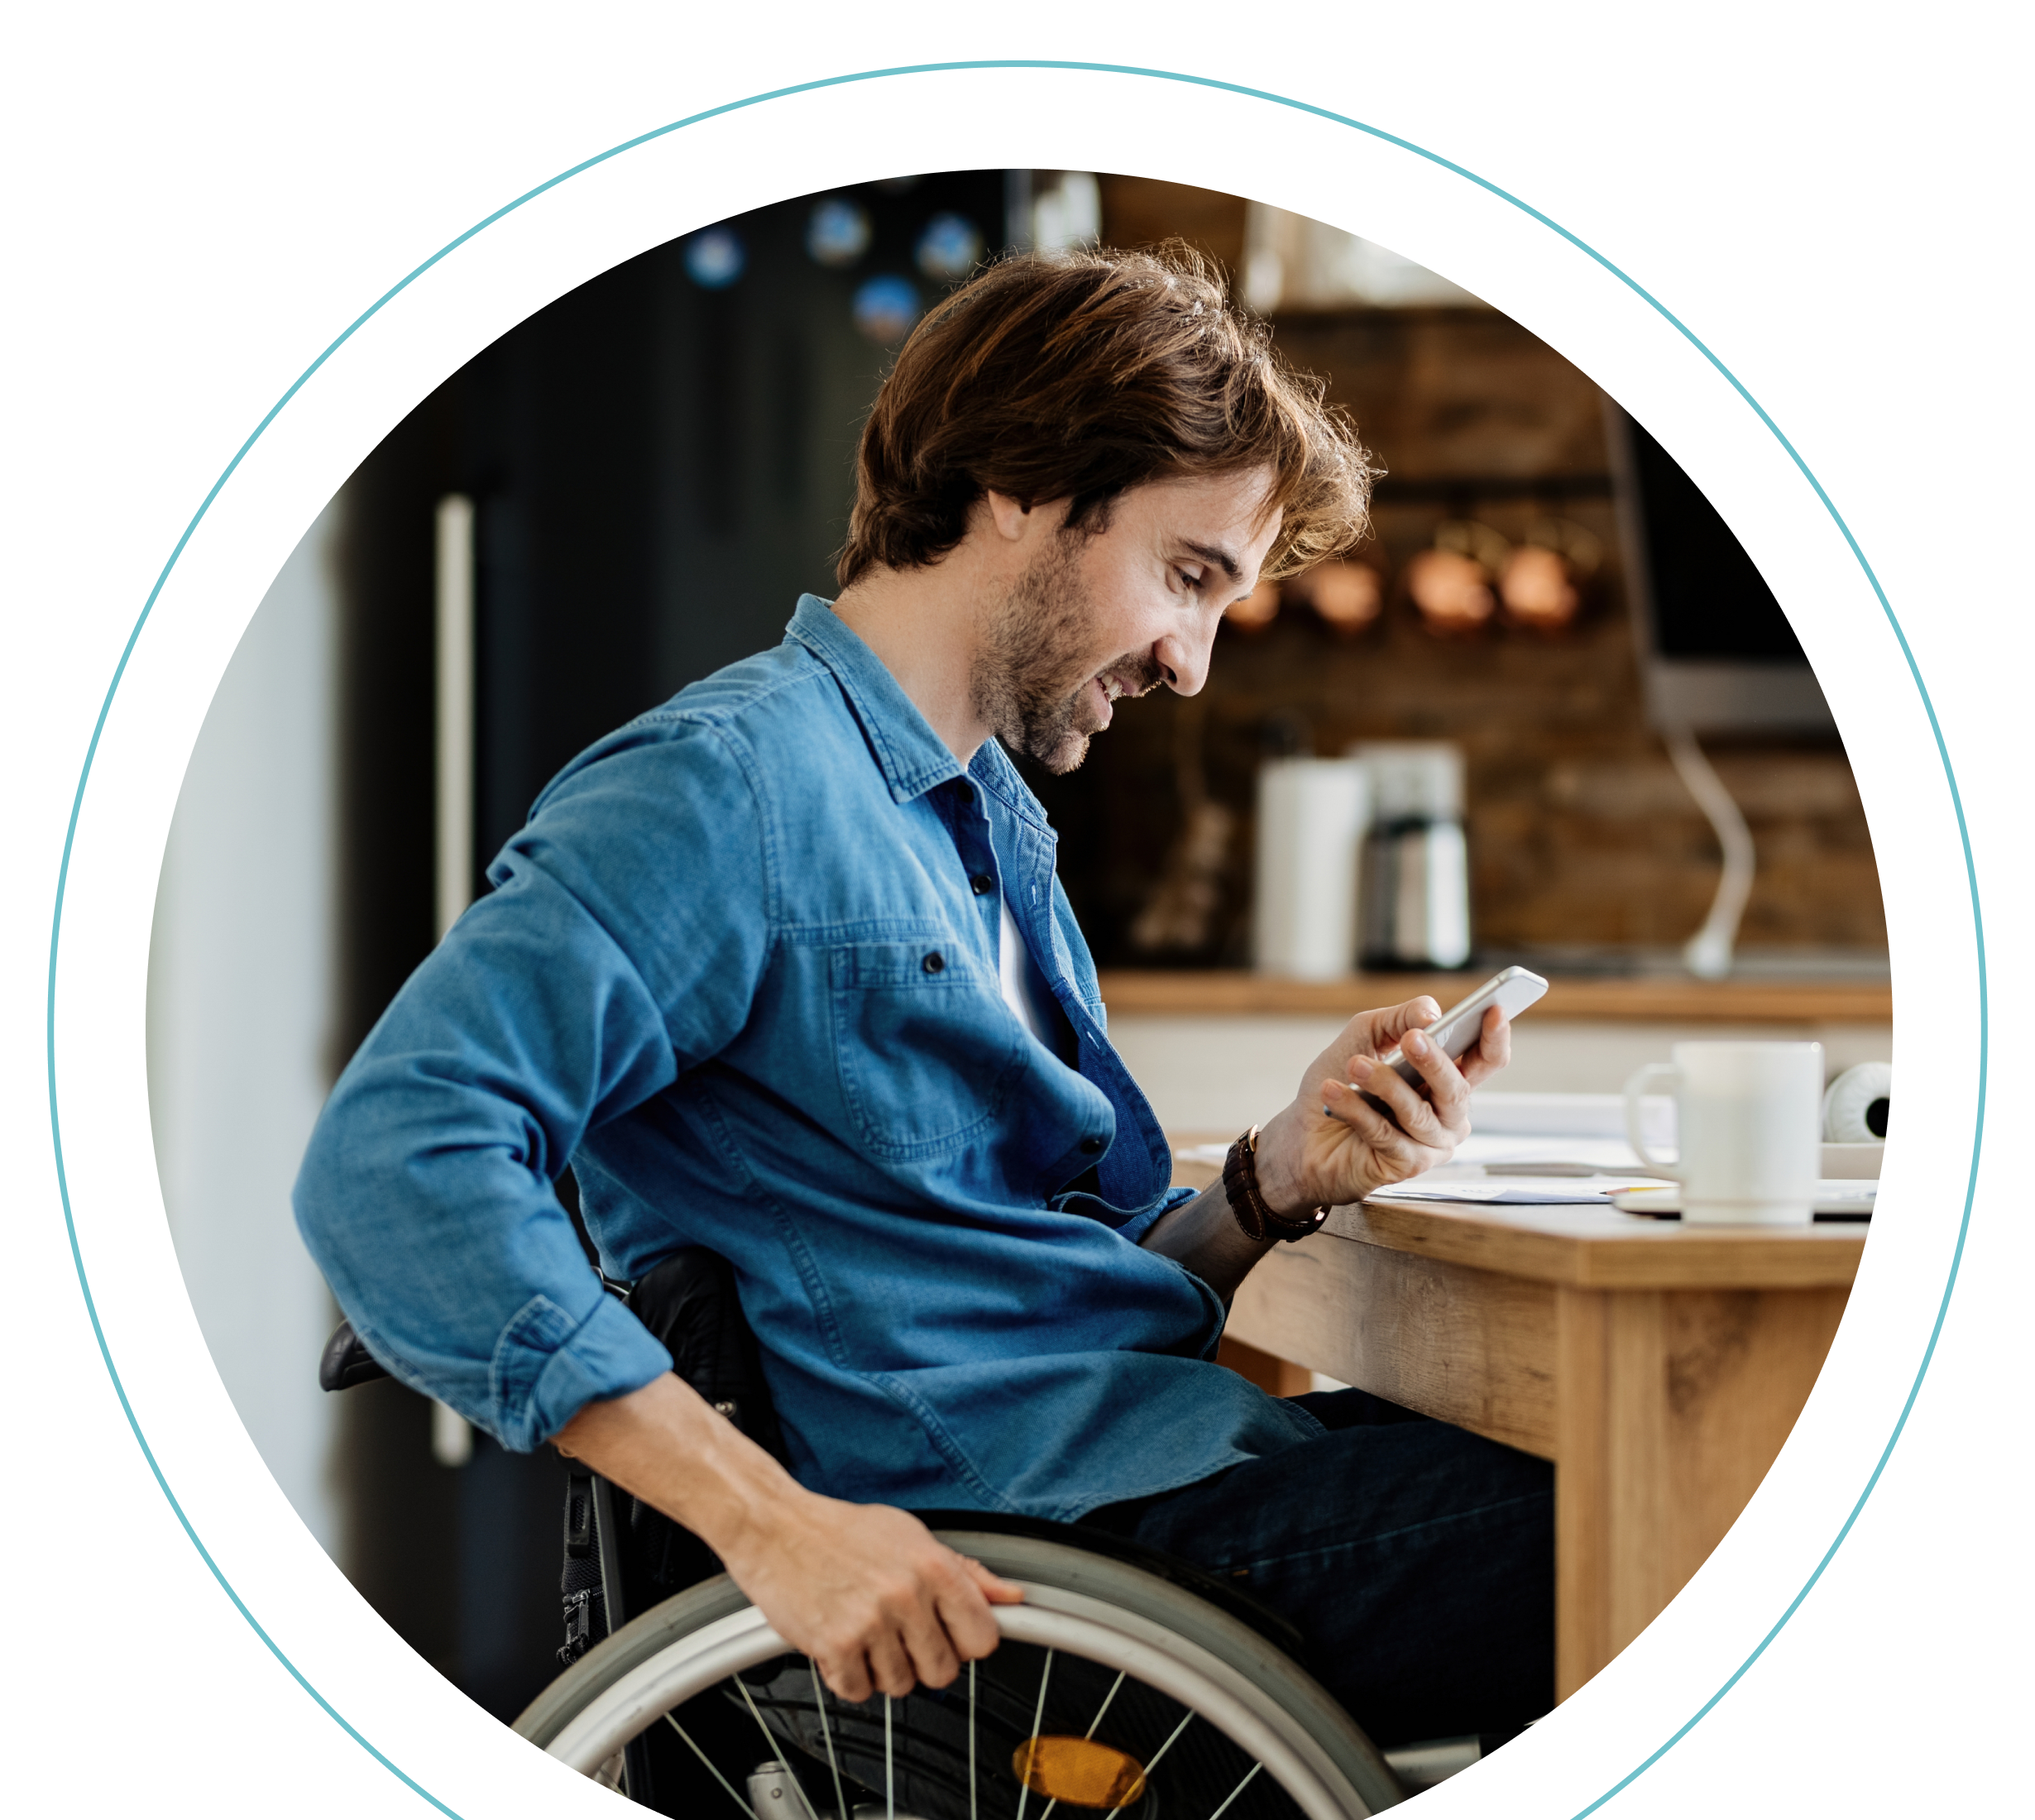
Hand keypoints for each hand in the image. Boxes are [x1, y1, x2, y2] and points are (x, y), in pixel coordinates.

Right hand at [718, 1494, 1024, 1702]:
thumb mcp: (911, 1536)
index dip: (966, 1642)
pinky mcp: (834, 1645)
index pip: (983, 1638)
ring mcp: (871, 1622)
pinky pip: (858, 1691)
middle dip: (923, 1661)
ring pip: (901, 1685)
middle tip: (899, 1635)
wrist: (774, 1526)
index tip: (950, 1635)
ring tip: (865, 1632)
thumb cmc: (841, 1531)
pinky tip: (841, 1644)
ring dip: (882, 1668)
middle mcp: (907, 1594)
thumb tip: (1012, 1597)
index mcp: (933, 1565)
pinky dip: (848, 1676)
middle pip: (944, 1672)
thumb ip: (966, 1572)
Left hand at [1252, 996, 1512, 1215]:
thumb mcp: (1363, 1039)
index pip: (1486, 1060)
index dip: (1495, 1037)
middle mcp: (1447, 1115)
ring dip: (1384, 1084)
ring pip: (1419, 1112)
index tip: (1496, 1009)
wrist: (1301, 1136)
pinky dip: (1357, 1110)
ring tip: (1354, 1066)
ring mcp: (1431, 1144)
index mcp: (1446, 1080)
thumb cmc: (1340, 1084)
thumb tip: (1431, 1012)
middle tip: (1411, 1038)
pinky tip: (1334, 1093)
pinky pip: (1386, 1133)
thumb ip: (1397, 1019)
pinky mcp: (1407, 1166)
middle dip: (1434, 1061)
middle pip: (1457, 1089)